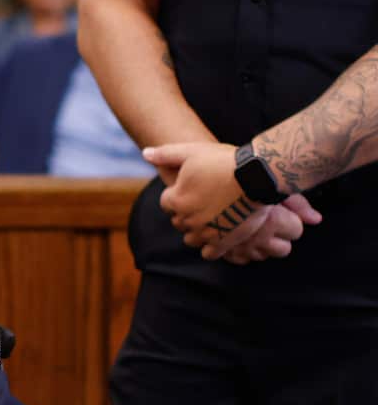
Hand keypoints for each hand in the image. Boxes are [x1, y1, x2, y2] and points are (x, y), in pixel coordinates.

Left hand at [145, 143, 321, 259]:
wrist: (258, 175)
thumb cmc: (224, 161)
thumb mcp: (192, 151)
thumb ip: (166, 154)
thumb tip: (145, 153)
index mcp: (176, 200)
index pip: (166, 203)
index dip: (177, 195)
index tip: (192, 189)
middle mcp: (186, 219)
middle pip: (178, 220)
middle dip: (186, 212)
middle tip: (204, 202)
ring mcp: (204, 232)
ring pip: (190, 238)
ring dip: (197, 230)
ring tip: (212, 219)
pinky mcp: (222, 242)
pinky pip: (208, 253)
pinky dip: (211, 247)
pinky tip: (220, 235)